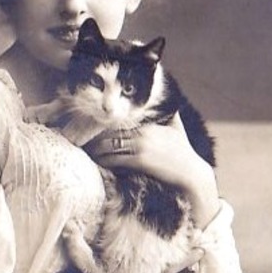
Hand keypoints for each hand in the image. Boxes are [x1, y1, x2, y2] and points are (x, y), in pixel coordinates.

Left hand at [87, 116, 220, 228]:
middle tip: (80, 139)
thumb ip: (170, 113)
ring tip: (85, 151)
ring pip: (109, 145)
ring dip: (95, 149)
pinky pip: (114, 160)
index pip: (118, 121)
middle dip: (93, 137)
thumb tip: (168, 99)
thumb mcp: (177, 127)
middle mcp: (142, 133)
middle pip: (109, 132)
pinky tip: (97, 162)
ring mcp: (140, 147)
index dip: (102, 124)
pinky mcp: (139, 161)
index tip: (90, 125)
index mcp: (147, 124)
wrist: (191, 173)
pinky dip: (103, 161)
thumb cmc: (183, 151)